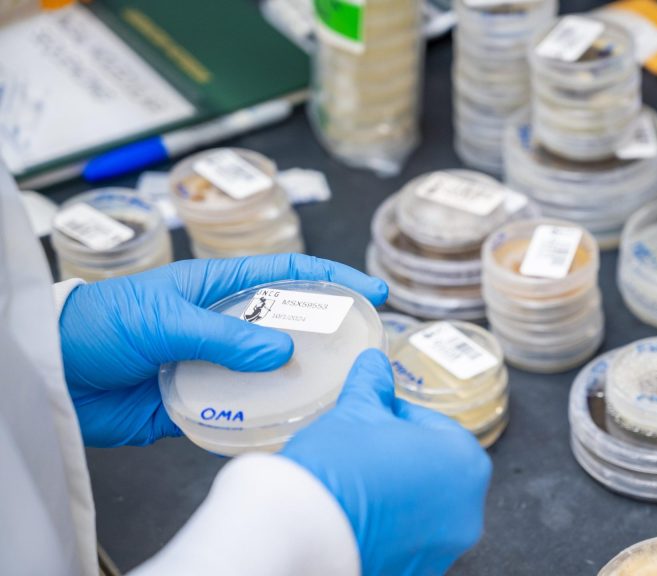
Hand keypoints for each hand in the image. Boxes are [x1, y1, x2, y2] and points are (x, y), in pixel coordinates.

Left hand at [59, 254, 387, 447]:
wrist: (55, 375)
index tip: (372, 292)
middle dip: (328, 338)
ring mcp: (217, 366)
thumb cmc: (103, 325)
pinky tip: (288, 428)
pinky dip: (265, 421)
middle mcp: (226, 326)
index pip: (287, 276)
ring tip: (336, 397)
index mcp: (219, 288)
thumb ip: (221, 336)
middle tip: (364, 353)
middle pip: (289, 328)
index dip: (332, 280)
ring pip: (273, 375)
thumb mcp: (163, 319)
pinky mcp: (203, 404)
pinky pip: (244, 414)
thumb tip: (280, 353)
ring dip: (300, 386)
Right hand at [282, 350, 491, 575]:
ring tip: (355, 485)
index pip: (433, 426)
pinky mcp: (418, 574)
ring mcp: (445, 550)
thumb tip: (376, 363)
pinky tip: (355, 517)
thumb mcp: (355, 412)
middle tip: (360, 452)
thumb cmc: (336, 468)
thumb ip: (373, 384)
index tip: (369, 420)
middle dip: (399, 457)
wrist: (297, 531)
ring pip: (421, 508)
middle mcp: (468, 512)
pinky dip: (387, 529)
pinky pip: (407, 541)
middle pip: (432, 470)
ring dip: (396, 494)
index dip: (395, 418)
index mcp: (466, 463)